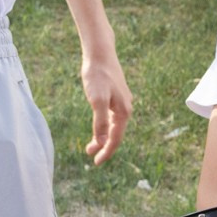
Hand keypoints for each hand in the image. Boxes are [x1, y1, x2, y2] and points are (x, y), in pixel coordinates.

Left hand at [80, 45, 132, 164]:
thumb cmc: (97, 75)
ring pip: (114, 125)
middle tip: (89, 154)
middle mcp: (126, 108)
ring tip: (91, 144)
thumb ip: (100, 122)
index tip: (95, 162)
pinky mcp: (116, 95)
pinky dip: (105, 125)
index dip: (106, 152)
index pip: (115, 139)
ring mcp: (122, 101)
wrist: (100, 53)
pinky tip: (99, 125)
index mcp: (123, 112)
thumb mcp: (97, 100)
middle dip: (104, 146)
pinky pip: (112, 116)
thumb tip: (102, 143)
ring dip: (104, 136)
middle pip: (116, 133)